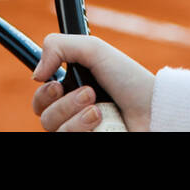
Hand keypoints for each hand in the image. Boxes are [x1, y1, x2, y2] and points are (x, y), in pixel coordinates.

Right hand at [30, 33, 154, 130]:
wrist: (154, 109)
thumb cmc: (129, 80)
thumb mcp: (94, 49)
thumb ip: (58, 46)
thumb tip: (36, 73)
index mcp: (71, 93)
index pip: (40, 102)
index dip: (43, 94)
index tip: (58, 84)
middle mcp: (74, 116)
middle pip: (45, 119)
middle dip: (65, 104)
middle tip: (89, 94)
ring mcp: (83, 133)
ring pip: (57, 133)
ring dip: (78, 120)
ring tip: (100, 111)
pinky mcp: (90, 143)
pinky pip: (71, 142)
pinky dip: (87, 131)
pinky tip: (105, 125)